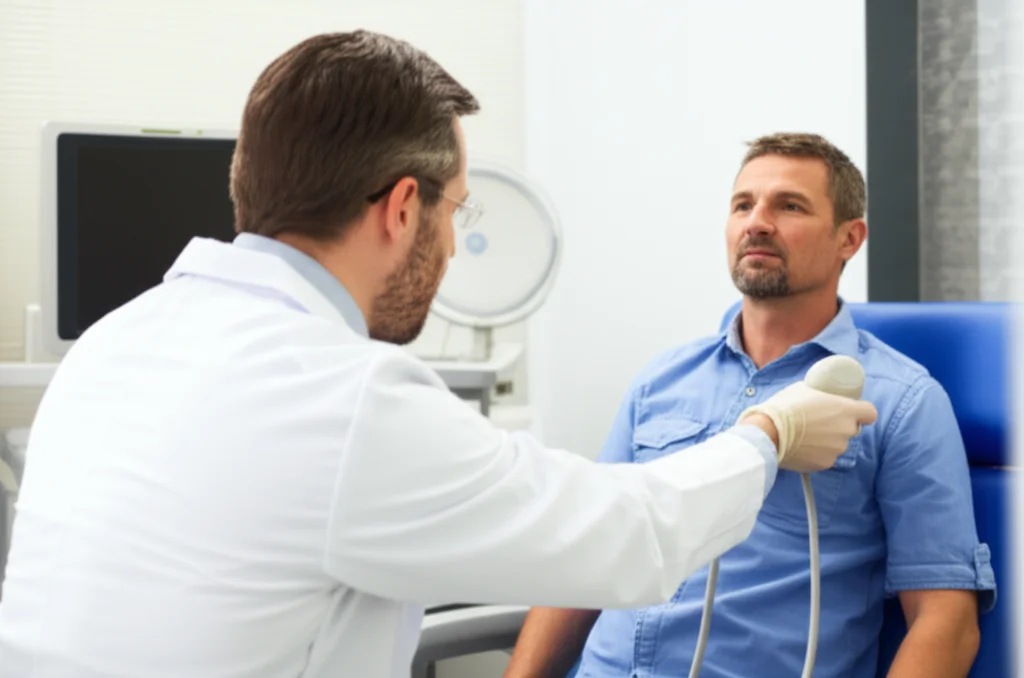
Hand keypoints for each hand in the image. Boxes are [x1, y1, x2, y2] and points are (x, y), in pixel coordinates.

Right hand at [738, 381, 877, 471]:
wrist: (768, 432)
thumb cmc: (785, 406)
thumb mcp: (804, 389)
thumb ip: (821, 395)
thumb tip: (820, 396)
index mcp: (846, 410)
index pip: (870, 413)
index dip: (862, 412)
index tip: (852, 411)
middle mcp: (846, 431)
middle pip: (852, 429)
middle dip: (839, 426)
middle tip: (819, 421)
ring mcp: (836, 449)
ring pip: (838, 444)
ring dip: (827, 440)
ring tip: (805, 435)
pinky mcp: (824, 464)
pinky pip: (825, 457)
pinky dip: (816, 453)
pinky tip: (800, 447)